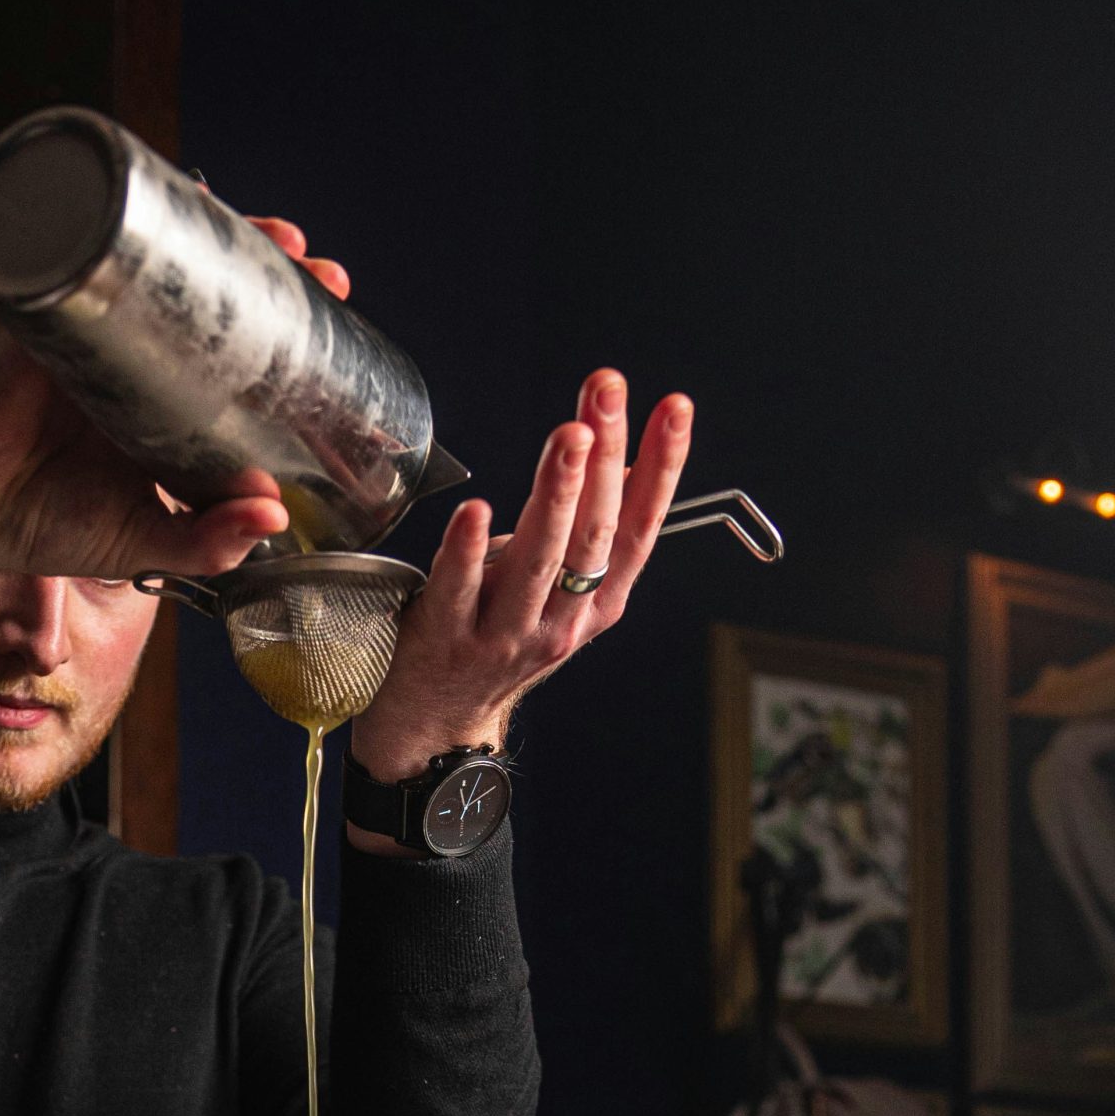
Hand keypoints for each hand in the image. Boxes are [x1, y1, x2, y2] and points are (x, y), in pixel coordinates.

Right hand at [0, 213, 347, 590]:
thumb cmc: (32, 521)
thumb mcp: (139, 542)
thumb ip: (205, 540)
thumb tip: (273, 514)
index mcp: (165, 416)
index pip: (239, 371)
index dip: (289, 354)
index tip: (338, 346)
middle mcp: (138, 363)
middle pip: (218, 306)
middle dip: (276, 282)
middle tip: (324, 273)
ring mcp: (99, 326)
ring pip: (173, 268)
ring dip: (229, 239)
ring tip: (281, 234)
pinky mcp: (57, 302)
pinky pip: (102, 245)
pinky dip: (145, 215)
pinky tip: (192, 197)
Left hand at [347, 371, 693, 826]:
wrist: (439, 720)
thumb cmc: (497, 637)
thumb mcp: (558, 590)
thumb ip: (588, 531)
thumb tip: (622, 455)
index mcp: (597, 603)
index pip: (640, 527)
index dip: (662, 467)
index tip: (675, 408)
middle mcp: (562, 621)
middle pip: (595, 534)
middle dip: (607, 457)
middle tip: (607, 396)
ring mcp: (506, 634)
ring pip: (540, 560)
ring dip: (559, 493)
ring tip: (570, 435)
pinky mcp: (448, 638)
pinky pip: (461, 589)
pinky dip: (470, 550)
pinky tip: (477, 511)